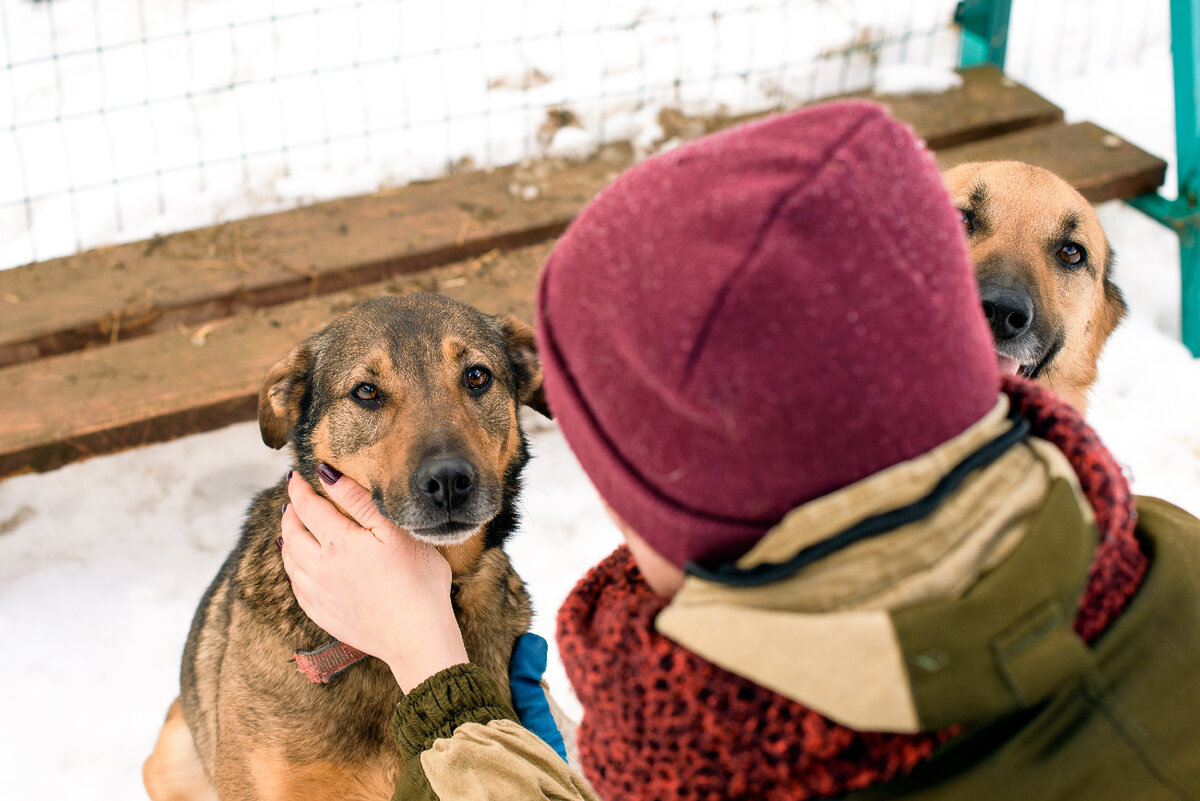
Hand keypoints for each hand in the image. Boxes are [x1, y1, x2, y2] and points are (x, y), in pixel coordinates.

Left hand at [280, 467, 468, 691]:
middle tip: (294, 500)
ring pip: (290, 561)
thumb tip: (327, 475)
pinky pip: (297, 587)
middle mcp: (320, 567)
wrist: (417, 637)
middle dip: (290, 512)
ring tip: (292, 530)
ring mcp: (319, 594)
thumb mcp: (395, 531)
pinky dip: (293, 569)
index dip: (300, 489)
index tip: (296, 476)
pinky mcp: (323, 615)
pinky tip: (300, 567)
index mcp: (339, 542)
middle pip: (292, 533)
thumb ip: (360, 500)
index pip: (308, 507)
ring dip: (288, 540)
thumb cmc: (418, 582)